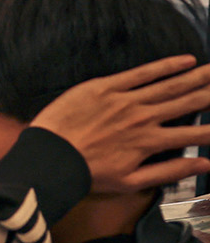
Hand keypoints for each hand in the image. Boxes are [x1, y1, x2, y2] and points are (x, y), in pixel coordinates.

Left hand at [29, 55, 209, 193]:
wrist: (48, 157)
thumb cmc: (86, 173)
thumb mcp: (131, 182)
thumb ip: (170, 172)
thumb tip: (204, 165)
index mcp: (149, 142)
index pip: (195, 133)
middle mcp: (143, 119)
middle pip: (188, 102)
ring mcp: (125, 101)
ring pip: (170, 85)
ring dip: (198, 76)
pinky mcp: (105, 87)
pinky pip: (141, 73)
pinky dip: (166, 66)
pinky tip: (186, 60)